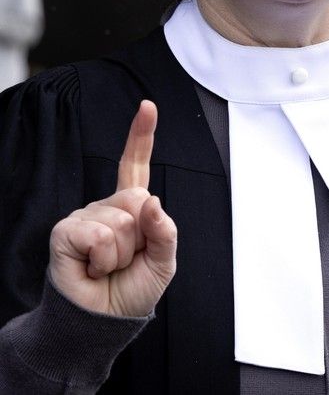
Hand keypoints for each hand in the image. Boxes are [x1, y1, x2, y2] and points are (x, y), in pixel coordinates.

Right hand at [48, 100, 177, 316]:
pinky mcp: (65, 231)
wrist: (104, 321)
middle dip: (142, 234)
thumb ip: (165, 230)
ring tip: (109, 266)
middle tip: (127, 258)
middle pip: (139, 198)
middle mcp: (106, 207)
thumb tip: (153, 201)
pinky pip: (99, 233)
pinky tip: (92, 267)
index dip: (141, 136)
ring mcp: (84, 216)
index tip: (147, 106)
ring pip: (122, 219)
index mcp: (131, 209)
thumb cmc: (132, 290)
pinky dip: (104, 257)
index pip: (136, 166)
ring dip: (124, 252)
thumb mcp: (164, 260)